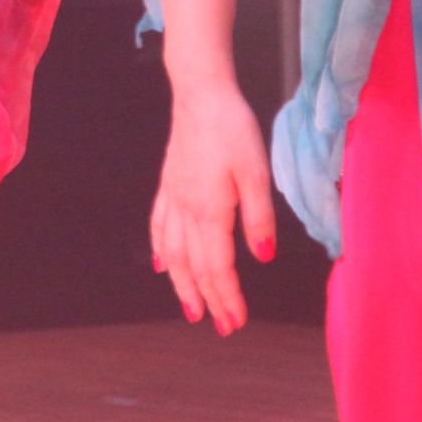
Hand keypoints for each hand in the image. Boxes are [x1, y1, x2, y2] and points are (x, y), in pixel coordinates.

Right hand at [150, 73, 275, 334]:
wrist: (200, 94)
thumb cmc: (232, 128)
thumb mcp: (256, 171)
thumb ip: (259, 217)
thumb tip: (262, 257)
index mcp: (209, 209)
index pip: (217, 265)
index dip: (227, 296)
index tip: (236, 320)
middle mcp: (186, 209)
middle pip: (194, 265)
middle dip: (207, 299)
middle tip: (220, 326)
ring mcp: (173, 197)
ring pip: (172, 252)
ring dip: (181, 284)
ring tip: (190, 309)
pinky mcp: (169, 185)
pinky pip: (159, 226)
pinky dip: (160, 250)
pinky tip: (162, 264)